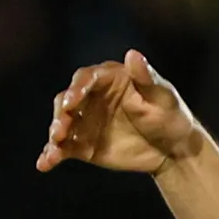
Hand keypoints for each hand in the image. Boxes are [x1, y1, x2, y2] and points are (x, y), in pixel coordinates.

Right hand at [40, 49, 209, 177]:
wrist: (173, 149)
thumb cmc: (170, 116)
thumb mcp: (163, 97)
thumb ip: (147, 78)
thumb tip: (134, 54)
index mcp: (109, 79)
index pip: (85, 79)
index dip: (77, 89)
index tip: (72, 102)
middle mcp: (91, 97)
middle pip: (66, 100)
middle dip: (61, 114)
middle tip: (60, 129)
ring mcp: (85, 121)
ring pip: (62, 124)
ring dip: (55, 134)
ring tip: (54, 147)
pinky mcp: (83, 143)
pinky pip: (64, 148)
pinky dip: (53, 154)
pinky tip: (45, 164)